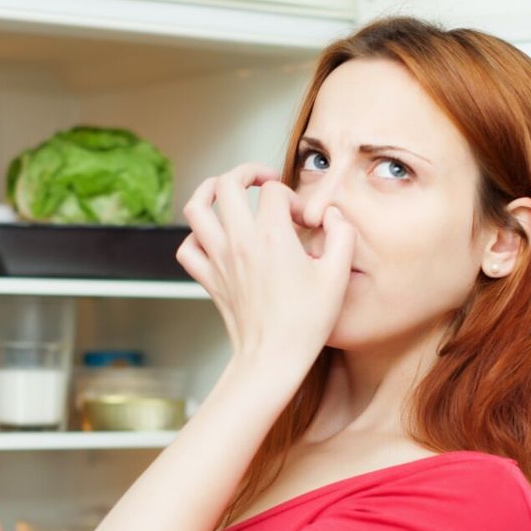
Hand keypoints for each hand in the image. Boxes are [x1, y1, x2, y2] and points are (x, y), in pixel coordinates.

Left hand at [175, 163, 355, 371]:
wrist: (272, 358)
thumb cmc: (305, 323)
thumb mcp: (337, 277)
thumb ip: (342, 236)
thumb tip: (333, 216)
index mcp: (272, 237)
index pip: (274, 192)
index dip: (293, 198)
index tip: (305, 220)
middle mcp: (239, 242)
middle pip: (227, 184)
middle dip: (246, 173)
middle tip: (263, 181)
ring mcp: (219, 259)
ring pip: (196, 207)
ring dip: (209, 191)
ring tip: (225, 189)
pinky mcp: (208, 278)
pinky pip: (188, 246)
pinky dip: (196, 235)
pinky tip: (213, 236)